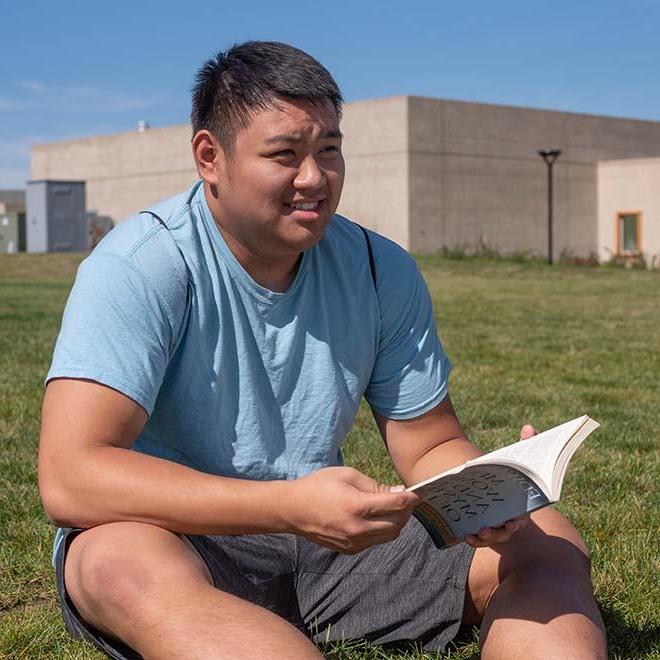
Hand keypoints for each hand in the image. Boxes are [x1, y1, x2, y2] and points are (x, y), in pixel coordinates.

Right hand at [285, 466, 419, 553]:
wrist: (293, 510)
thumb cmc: (319, 486)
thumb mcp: (347, 475)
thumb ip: (375, 485)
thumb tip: (399, 492)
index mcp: (357, 506)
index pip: (397, 505)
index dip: (412, 497)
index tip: (420, 492)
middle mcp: (358, 528)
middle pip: (398, 523)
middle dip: (407, 510)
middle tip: (407, 498)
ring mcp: (354, 542)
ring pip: (390, 535)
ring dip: (397, 521)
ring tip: (393, 507)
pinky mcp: (350, 549)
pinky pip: (376, 541)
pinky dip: (382, 529)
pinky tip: (376, 517)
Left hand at [465, 423, 536, 547]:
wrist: (494, 496)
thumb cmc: (508, 479)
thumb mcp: (515, 463)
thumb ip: (524, 447)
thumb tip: (528, 427)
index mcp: (522, 507)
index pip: (525, 514)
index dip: (521, 520)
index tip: (518, 521)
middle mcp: (512, 521)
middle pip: (510, 529)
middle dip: (505, 530)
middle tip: (494, 528)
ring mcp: (498, 528)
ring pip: (495, 536)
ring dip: (488, 537)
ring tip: (478, 532)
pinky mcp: (484, 531)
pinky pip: (481, 540)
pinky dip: (475, 540)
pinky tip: (467, 536)